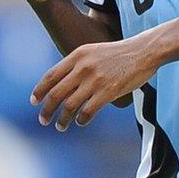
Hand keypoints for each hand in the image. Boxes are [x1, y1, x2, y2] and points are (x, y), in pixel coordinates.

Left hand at [31, 33, 159, 129]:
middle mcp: (82, 67)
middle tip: (43, 120)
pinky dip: (81, 120)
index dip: (39, 91)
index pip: (50, 76)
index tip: (34, 102)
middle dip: (46, 110)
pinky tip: (80, 122)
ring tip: (59, 126)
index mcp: (77, 56)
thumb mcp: (92, 51)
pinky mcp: (108, 92)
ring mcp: (95, 80)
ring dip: (62, 119)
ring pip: (69, 106)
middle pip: (56, 94)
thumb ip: (76, 64)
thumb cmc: (118, 53)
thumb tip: (60, 82)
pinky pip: (87, 111)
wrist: (144, 51)